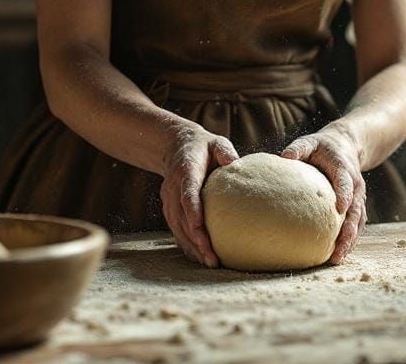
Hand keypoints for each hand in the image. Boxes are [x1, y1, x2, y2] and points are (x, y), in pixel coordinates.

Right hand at [160, 121, 238, 266]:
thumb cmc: (202, 146)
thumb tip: (236, 163)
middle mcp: (173, 187)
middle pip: (181, 217)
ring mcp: (168, 199)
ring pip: (177, 227)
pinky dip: (186, 244)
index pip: (187, 194)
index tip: (200, 229)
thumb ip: (225, 151)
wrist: (176, 146)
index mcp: (185, 170)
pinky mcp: (169, 208)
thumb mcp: (215, 142)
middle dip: (195, 239)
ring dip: (192, 246)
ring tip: (210, 263)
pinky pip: (175, 229)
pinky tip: (200, 257)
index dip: (192, 212)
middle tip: (212, 259)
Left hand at [280, 127, 366, 264]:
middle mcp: (355, 185)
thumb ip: (299, 148)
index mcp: (344, 169)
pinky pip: (357, 225)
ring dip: (350, 240)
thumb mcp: (310, 142)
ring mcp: (358, 198)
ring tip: (336, 258)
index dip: (344, 195)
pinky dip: (350, 240)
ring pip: (358, 221)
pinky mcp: (356, 206)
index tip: (340, 209)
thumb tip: (283, 157)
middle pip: (355, 210)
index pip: (346, 183)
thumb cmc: (322, 147)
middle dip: (349, 229)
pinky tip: (338, 254)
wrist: (345, 146)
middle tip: (338, 247)